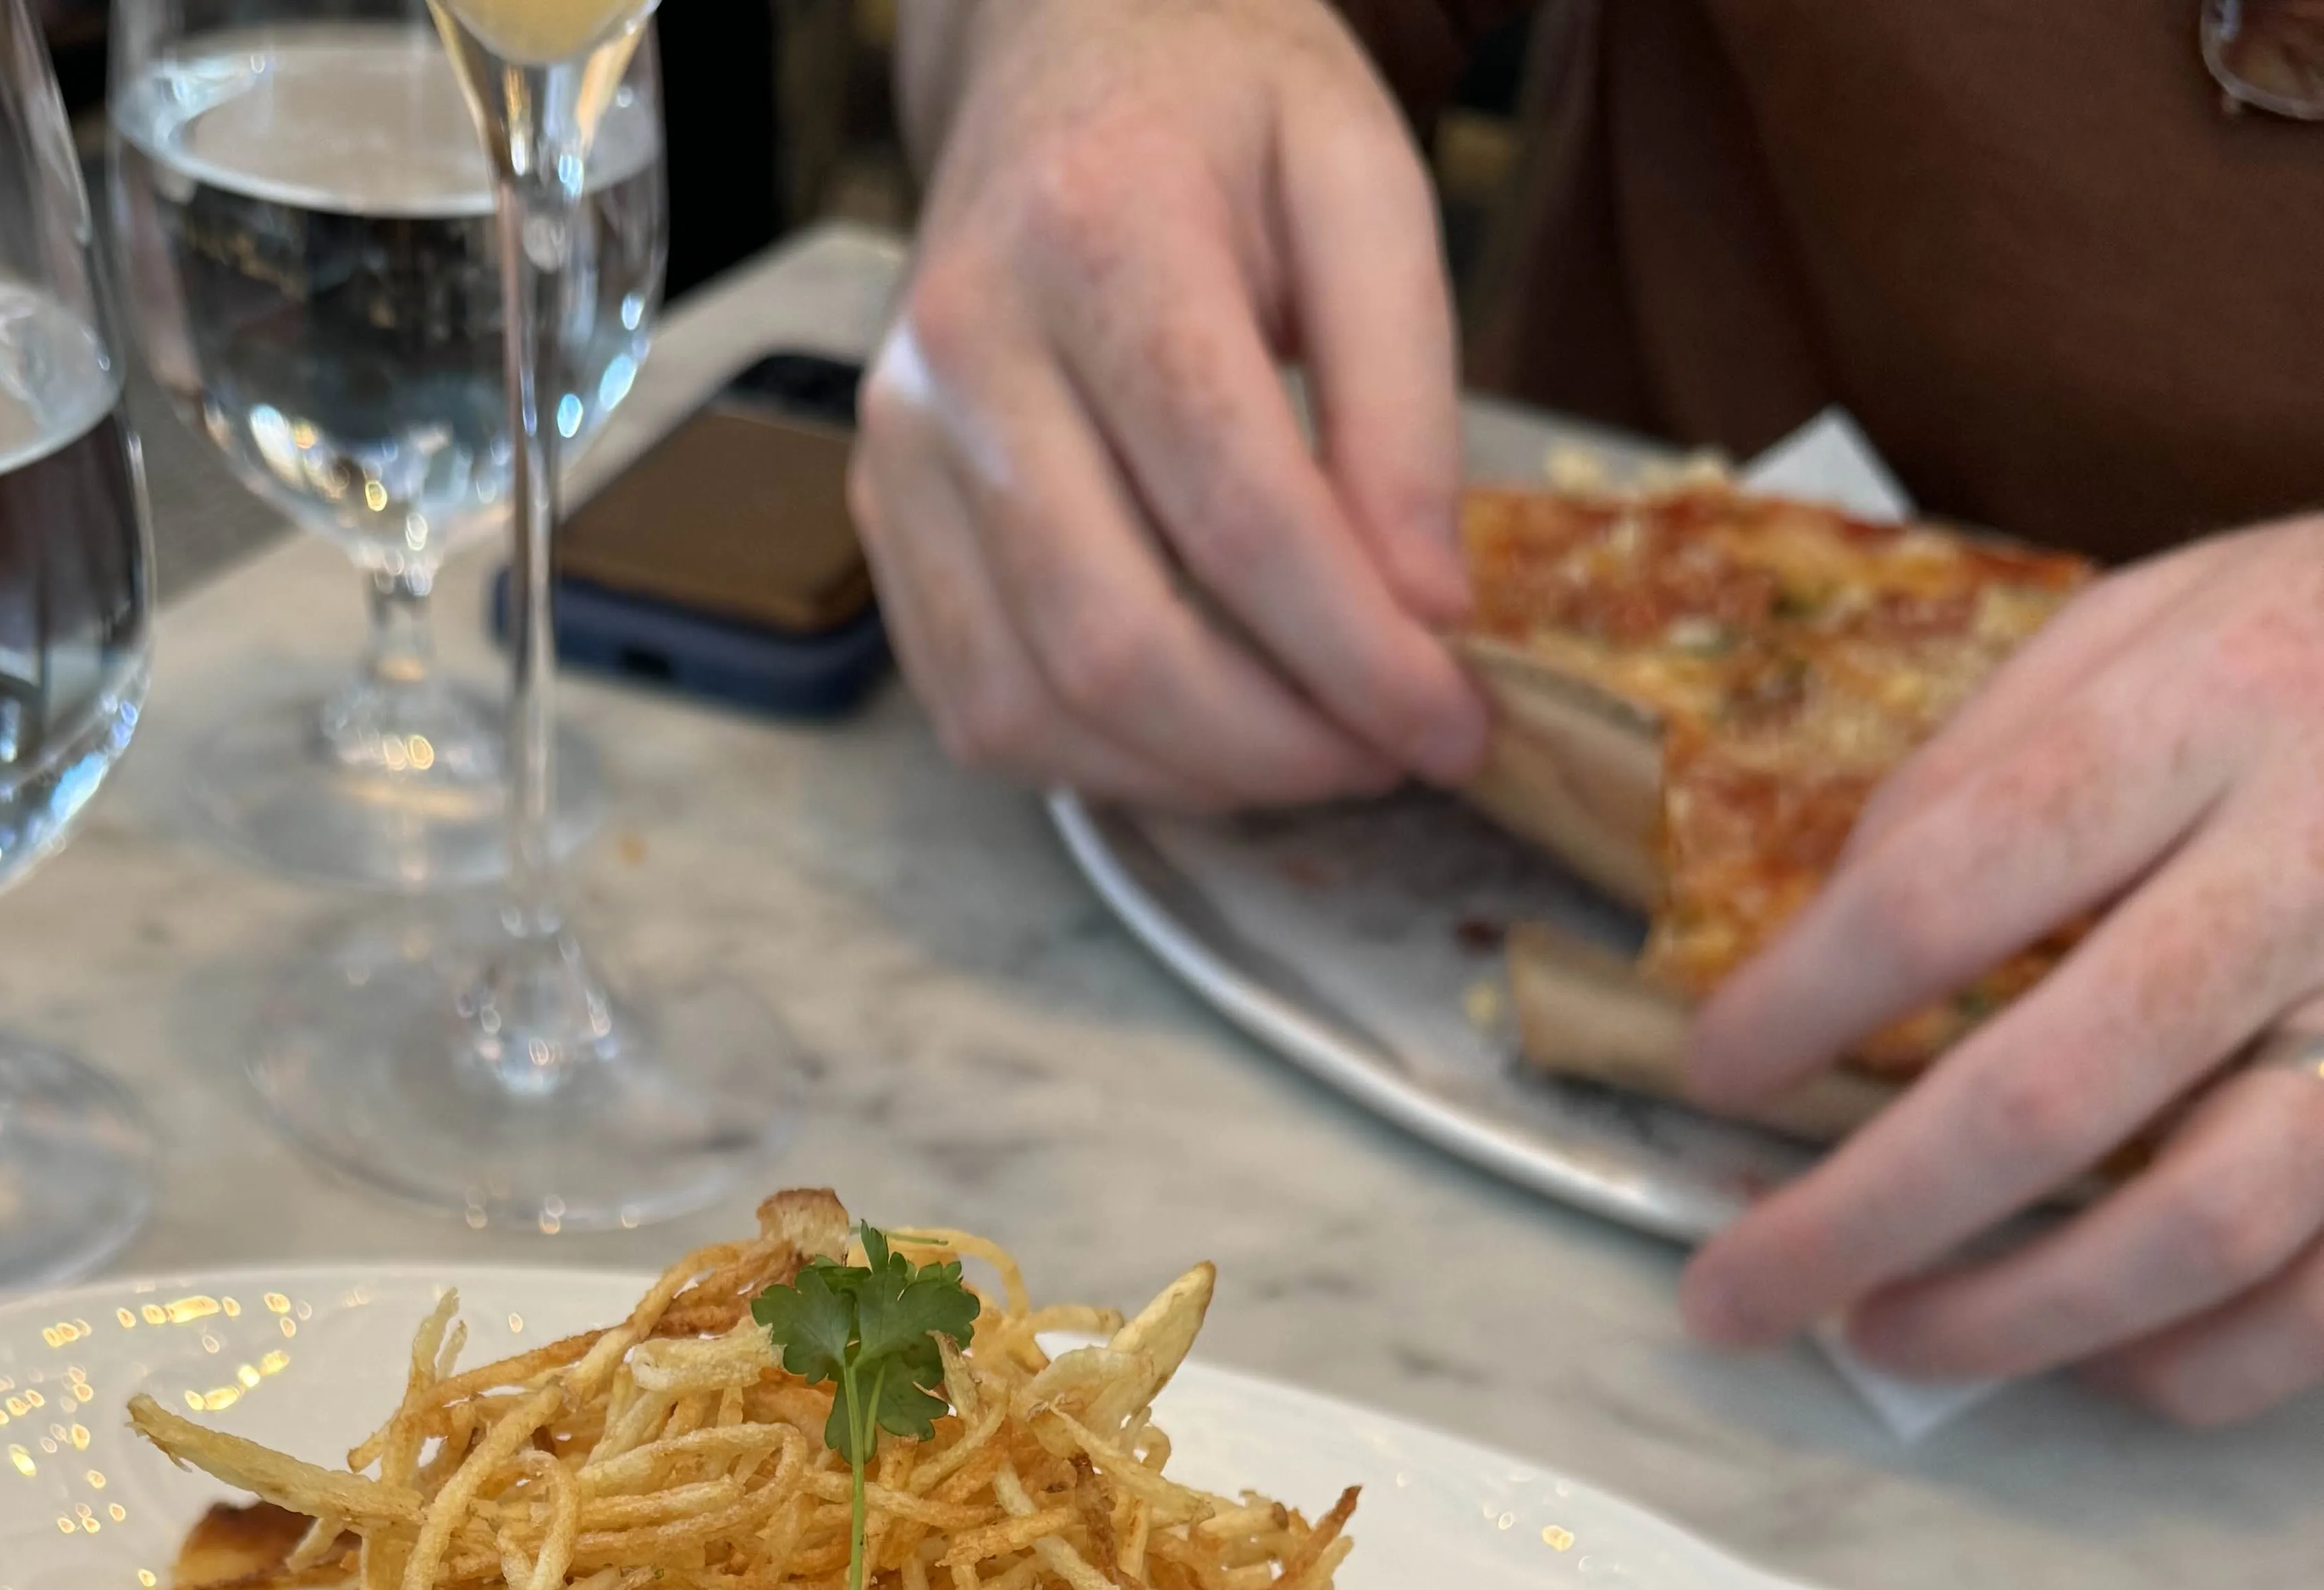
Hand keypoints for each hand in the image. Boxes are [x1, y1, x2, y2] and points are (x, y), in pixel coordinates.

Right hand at [850, 0, 1487, 811]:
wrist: (1056, 56)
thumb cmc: (1222, 118)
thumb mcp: (1364, 185)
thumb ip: (1404, 395)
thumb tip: (1422, 610)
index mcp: (1095, 239)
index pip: (1236, 514)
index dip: (1356, 653)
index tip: (1453, 718)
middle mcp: (966, 354)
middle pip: (1119, 639)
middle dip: (1279, 744)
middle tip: (1393, 753)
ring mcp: (900, 449)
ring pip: (1038, 704)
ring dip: (1195, 774)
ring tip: (1311, 751)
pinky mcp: (880, 519)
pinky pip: (980, 710)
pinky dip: (1104, 762)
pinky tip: (1204, 734)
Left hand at [1679, 519, 2323, 1424]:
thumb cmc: (2313, 652)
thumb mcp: (2149, 623)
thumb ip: (1984, 767)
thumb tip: (1815, 943)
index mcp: (2214, 709)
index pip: (1952, 882)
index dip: (1802, 1004)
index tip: (1714, 1073)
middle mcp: (2316, 862)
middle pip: (2053, 1092)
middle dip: (1861, 1218)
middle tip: (1735, 1293)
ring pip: (2202, 1226)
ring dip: (2012, 1320)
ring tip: (1887, 1339)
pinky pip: (2320, 1300)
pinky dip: (2189, 1362)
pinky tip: (2088, 1357)